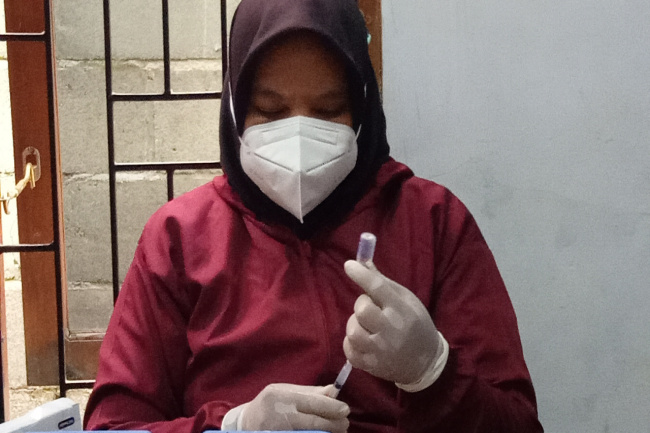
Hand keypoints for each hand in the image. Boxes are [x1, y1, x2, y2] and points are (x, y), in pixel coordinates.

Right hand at [240, 383, 349, 431]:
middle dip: (334, 424)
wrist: (245, 423)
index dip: (331, 408)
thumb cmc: (269, 404)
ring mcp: (280, 430)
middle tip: (345, 424)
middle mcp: (281, 414)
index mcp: (283, 396)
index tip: (345, 410)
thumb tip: (334, 391)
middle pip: (314, 422)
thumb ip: (309, 392)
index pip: (312, 403)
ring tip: (337, 430)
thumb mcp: (285, 391)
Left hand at [343, 260, 442, 385]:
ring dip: (355, 324)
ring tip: (367, 326)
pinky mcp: (370, 366)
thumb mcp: (408, 301)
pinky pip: (348, 349)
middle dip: (361, 304)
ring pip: (353, 331)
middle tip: (371, 307)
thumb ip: (384, 284)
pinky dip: (352, 342)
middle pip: (362, 310)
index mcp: (402, 311)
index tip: (349, 265)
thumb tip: (363, 263)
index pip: (378, 288)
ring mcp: (379, 351)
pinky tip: (364, 340)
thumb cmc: (416, 326)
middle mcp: (390, 331)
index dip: (362, 275)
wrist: (425, 363)